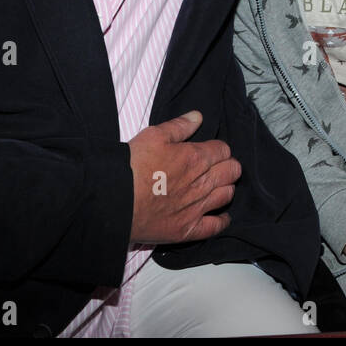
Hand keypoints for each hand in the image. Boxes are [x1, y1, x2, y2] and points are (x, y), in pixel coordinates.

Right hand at [128, 110, 239, 243]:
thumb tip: (198, 117)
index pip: (223, 150)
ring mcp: (197, 207)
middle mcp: (202, 183)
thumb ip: (179, 126)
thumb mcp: (153, 136)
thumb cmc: (131, 166)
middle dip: (228, 166)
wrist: (114, 200)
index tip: (212, 151)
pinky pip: (216, 226)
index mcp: (196, 158)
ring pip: (227, 195)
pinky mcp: (188, 229)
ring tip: (218, 186)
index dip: (219, 149)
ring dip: (226, 188)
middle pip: (231, 171)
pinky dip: (223, 220)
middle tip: (219, 167)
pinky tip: (222, 216)